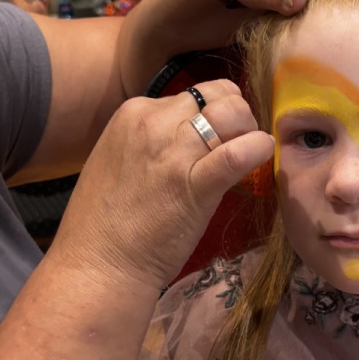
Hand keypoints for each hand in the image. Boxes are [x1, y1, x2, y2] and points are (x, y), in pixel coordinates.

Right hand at [49, 80, 273, 291]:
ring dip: (249, 131)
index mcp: (133, 113)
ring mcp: (174, 151)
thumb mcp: (120, 159)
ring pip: (233, 113)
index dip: (215, 112)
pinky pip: (239, 153)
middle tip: (237, 145)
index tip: (219, 136)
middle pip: (218, 96)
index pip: (193, 94)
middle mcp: (154, 122)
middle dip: (237, 116)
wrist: (97, 265)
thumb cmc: (107, 222)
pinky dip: (259, 149)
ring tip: (247, 155)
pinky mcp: (195, 184)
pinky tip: (261, 157)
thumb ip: (151, 139)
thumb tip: (188, 135)